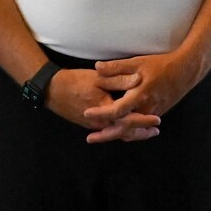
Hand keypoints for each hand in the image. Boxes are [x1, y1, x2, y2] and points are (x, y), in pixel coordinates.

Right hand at [46, 65, 161, 142]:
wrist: (52, 90)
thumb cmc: (75, 81)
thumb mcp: (99, 77)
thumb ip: (119, 78)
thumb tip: (139, 79)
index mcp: (104, 110)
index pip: (128, 120)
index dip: (144, 120)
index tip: (157, 119)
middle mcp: (99, 122)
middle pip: (124, 132)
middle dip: (141, 132)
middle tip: (156, 130)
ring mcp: (93, 125)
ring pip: (116, 133)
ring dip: (132, 133)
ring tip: (146, 131)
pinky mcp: (89, 124)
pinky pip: (109, 131)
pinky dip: (121, 131)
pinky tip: (127, 127)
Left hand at [93, 48, 207, 132]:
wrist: (186, 71)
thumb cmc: (162, 64)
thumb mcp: (138, 62)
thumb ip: (117, 67)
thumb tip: (97, 68)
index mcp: (139, 95)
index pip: (117, 110)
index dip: (101, 113)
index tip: (86, 113)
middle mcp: (146, 108)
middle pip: (123, 128)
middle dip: (105, 135)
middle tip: (89, 138)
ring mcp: (152, 113)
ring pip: (132, 130)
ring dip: (115, 134)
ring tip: (99, 137)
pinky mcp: (156, 113)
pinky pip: (139, 127)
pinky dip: (128, 131)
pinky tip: (118, 131)